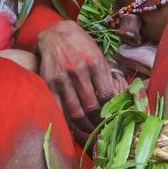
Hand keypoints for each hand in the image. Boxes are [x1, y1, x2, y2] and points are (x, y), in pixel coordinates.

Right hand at [37, 20, 126, 134]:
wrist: (56, 33)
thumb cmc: (82, 45)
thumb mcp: (99, 55)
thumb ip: (107, 76)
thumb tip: (118, 100)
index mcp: (95, 63)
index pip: (107, 95)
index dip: (112, 112)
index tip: (116, 121)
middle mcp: (79, 71)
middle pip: (92, 107)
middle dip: (99, 123)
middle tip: (105, 133)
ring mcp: (63, 78)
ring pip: (75, 112)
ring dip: (85, 127)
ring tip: (92, 135)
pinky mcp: (49, 84)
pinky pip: (59, 109)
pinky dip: (66, 122)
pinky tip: (74, 130)